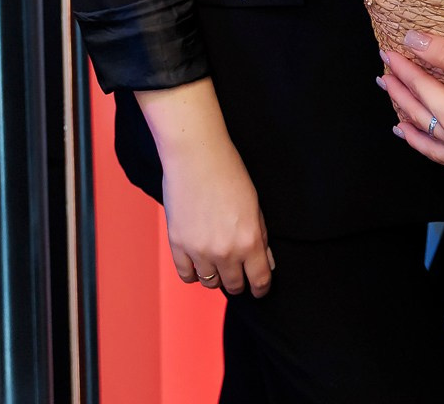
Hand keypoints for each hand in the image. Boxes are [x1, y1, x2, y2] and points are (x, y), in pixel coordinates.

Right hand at [136, 79, 273, 296]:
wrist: (197, 156)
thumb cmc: (229, 173)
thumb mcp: (255, 205)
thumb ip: (260, 237)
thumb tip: (265, 264)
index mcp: (249, 240)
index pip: (259, 281)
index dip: (261, 288)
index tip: (259, 287)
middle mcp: (225, 251)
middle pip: (233, 286)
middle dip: (239, 281)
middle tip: (238, 271)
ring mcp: (199, 251)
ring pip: (210, 283)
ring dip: (216, 276)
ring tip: (217, 261)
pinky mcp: (178, 245)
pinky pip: (186, 276)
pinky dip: (194, 272)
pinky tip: (199, 261)